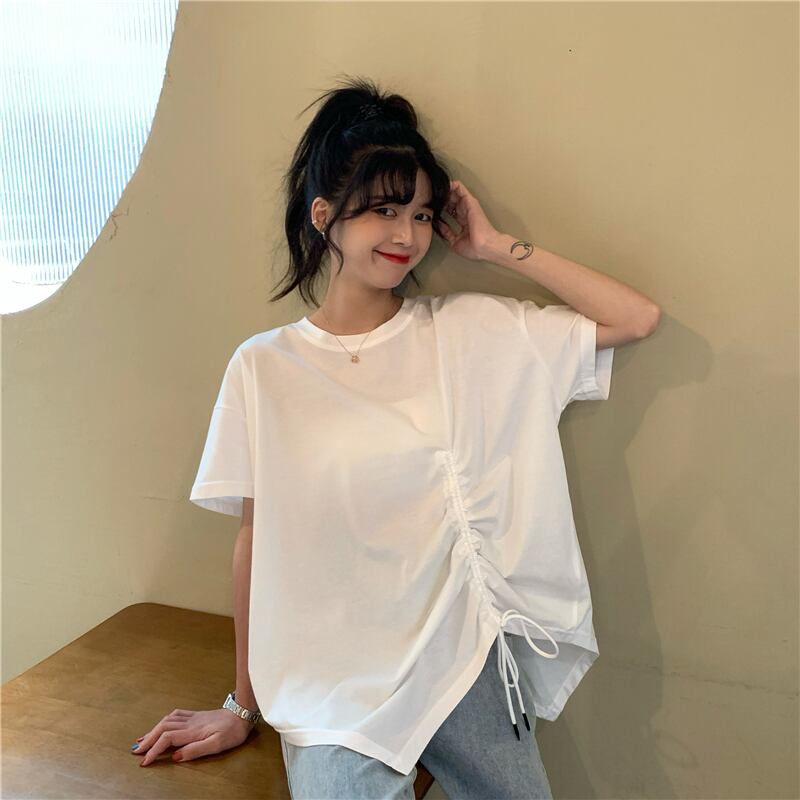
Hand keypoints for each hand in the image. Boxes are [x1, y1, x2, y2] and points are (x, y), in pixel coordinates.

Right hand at [130, 707, 254, 765]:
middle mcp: (190, 722)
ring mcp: (192, 717)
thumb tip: (175, 756)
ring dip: (153, 730)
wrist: (242, 713)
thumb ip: (196, 750)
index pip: (167, 739)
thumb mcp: (217, 745)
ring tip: (142, 740)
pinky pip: (175, 715)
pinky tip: (160, 725)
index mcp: (193, 731)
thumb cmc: (232, 731)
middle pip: (162, 728)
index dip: (154, 750)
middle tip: (135, 752)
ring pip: (166, 720)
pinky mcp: (196, 715)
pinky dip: (163, 721)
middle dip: (148, 740)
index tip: (144, 762)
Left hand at [434, 179, 501, 261]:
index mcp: (463, 221)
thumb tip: (438, 225)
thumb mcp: (454, 241)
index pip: (450, 210)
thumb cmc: (474, 247)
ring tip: (434, 192)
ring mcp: (467, 205)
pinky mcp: (469, 200)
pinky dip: (450, 185)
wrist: (484, 246)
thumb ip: (446, 232)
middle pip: (450, 200)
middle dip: (440, 199)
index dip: (440, 209)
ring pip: (453, 192)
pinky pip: (459, 187)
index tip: (431, 209)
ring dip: (444, 191)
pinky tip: (442, 186)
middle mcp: (465, 212)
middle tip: (430, 200)